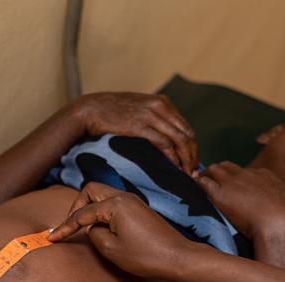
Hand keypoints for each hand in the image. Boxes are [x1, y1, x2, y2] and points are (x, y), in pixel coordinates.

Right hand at [48, 182, 192, 277]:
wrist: (177, 258)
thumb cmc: (147, 256)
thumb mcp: (112, 250)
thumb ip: (94, 235)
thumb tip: (93, 228)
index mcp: (115, 205)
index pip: (82, 213)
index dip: (65, 227)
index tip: (52, 238)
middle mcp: (124, 196)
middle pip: (91, 190)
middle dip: (76, 206)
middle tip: (71, 226)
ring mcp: (134, 201)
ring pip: (103, 195)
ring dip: (90, 208)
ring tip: (86, 229)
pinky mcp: (140, 210)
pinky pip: (114, 203)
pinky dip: (103, 212)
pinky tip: (103, 229)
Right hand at [74, 92, 197, 174]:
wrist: (91, 109)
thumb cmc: (112, 114)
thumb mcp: (139, 111)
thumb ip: (155, 121)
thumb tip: (167, 141)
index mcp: (163, 103)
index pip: (187, 128)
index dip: (193, 149)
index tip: (192, 165)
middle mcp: (161, 106)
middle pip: (187, 135)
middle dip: (193, 156)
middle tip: (192, 174)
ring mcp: (151, 115)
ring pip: (180, 140)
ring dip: (185, 160)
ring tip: (185, 174)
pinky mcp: (141, 126)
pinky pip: (164, 144)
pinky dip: (172, 158)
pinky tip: (174, 168)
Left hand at [197, 162, 284, 240]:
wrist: (280, 226)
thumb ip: (277, 204)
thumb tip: (278, 212)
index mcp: (264, 175)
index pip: (244, 171)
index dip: (235, 179)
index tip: (231, 188)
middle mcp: (247, 174)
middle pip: (226, 167)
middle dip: (217, 174)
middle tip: (210, 183)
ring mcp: (232, 182)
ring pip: (212, 170)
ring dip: (205, 176)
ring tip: (199, 185)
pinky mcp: (220, 193)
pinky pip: (203, 182)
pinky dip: (198, 184)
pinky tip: (194, 190)